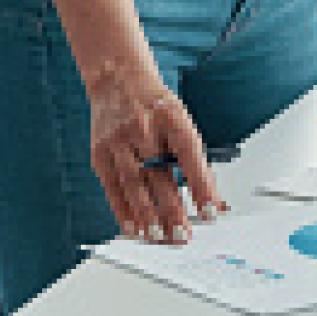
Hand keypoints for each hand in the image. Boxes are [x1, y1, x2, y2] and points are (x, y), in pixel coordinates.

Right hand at [84, 61, 222, 243]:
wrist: (116, 79)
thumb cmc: (155, 107)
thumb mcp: (182, 123)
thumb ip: (197, 163)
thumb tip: (216, 204)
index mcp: (171, 116)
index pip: (190, 155)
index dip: (201, 185)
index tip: (211, 213)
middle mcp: (143, 127)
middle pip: (159, 173)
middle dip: (172, 209)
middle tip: (183, 235)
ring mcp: (118, 140)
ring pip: (134, 183)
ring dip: (146, 214)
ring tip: (158, 236)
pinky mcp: (100, 152)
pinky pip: (112, 186)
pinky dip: (123, 210)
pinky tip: (133, 228)